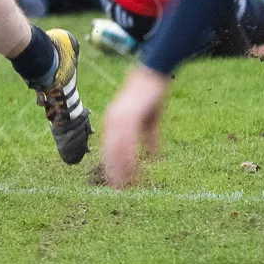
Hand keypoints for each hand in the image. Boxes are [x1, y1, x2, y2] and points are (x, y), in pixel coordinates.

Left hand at [101, 63, 170, 188]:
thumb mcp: (150, 119)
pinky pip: (127, 140)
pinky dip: (128, 155)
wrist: (154, 74)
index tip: (116, 182)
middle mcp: (112, 120)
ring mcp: (119, 118)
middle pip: (109, 150)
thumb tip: (154, 155)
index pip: (109, 147)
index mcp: (114, 120)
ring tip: (124, 184)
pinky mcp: (130, 116)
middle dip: (113, 170)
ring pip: (116, 148)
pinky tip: (132, 168)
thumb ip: (150, 137)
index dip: (112, 165)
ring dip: (120, 167)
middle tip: (118, 189)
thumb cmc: (151, 94)